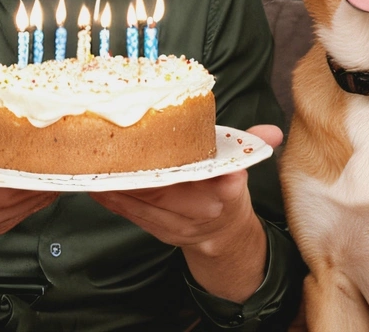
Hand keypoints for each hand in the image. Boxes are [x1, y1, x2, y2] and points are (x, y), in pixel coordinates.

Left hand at [89, 124, 282, 301]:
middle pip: (170, 192)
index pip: (224, 185)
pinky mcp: (158, 231)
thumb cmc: (226, 190)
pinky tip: (95, 184)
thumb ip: (250, 145)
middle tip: (119, 149)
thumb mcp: (242, 166)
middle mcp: (202, 211)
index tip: (188, 161)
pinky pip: (132, 214)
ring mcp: (178, 225)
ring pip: (145, 204)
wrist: (224, 236)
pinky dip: (113, 199)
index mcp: (228, 193)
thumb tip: (273, 132)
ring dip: (119, 185)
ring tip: (97, 164)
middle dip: (143, 174)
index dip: (207, 176)